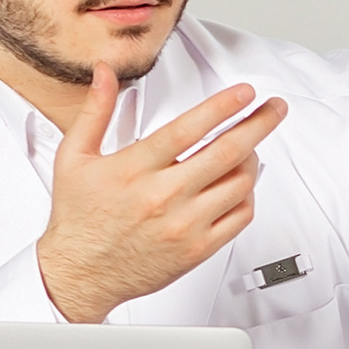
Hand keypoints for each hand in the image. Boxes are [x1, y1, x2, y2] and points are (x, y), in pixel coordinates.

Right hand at [35, 67, 289, 323]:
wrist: (80, 274)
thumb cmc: (78, 218)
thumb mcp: (75, 157)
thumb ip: (95, 111)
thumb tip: (105, 74)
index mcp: (136, 169)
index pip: (189, 129)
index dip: (223, 106)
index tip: (244, 92)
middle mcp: (165, 196)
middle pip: (227, 152)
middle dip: (259, 123)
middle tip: (273, 108)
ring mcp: (185, 225)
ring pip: (240, 183)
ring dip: (253, 158)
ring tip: (251, 145)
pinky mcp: (198, 249)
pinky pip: (240, 216)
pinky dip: (248, 194)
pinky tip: (241, 183)